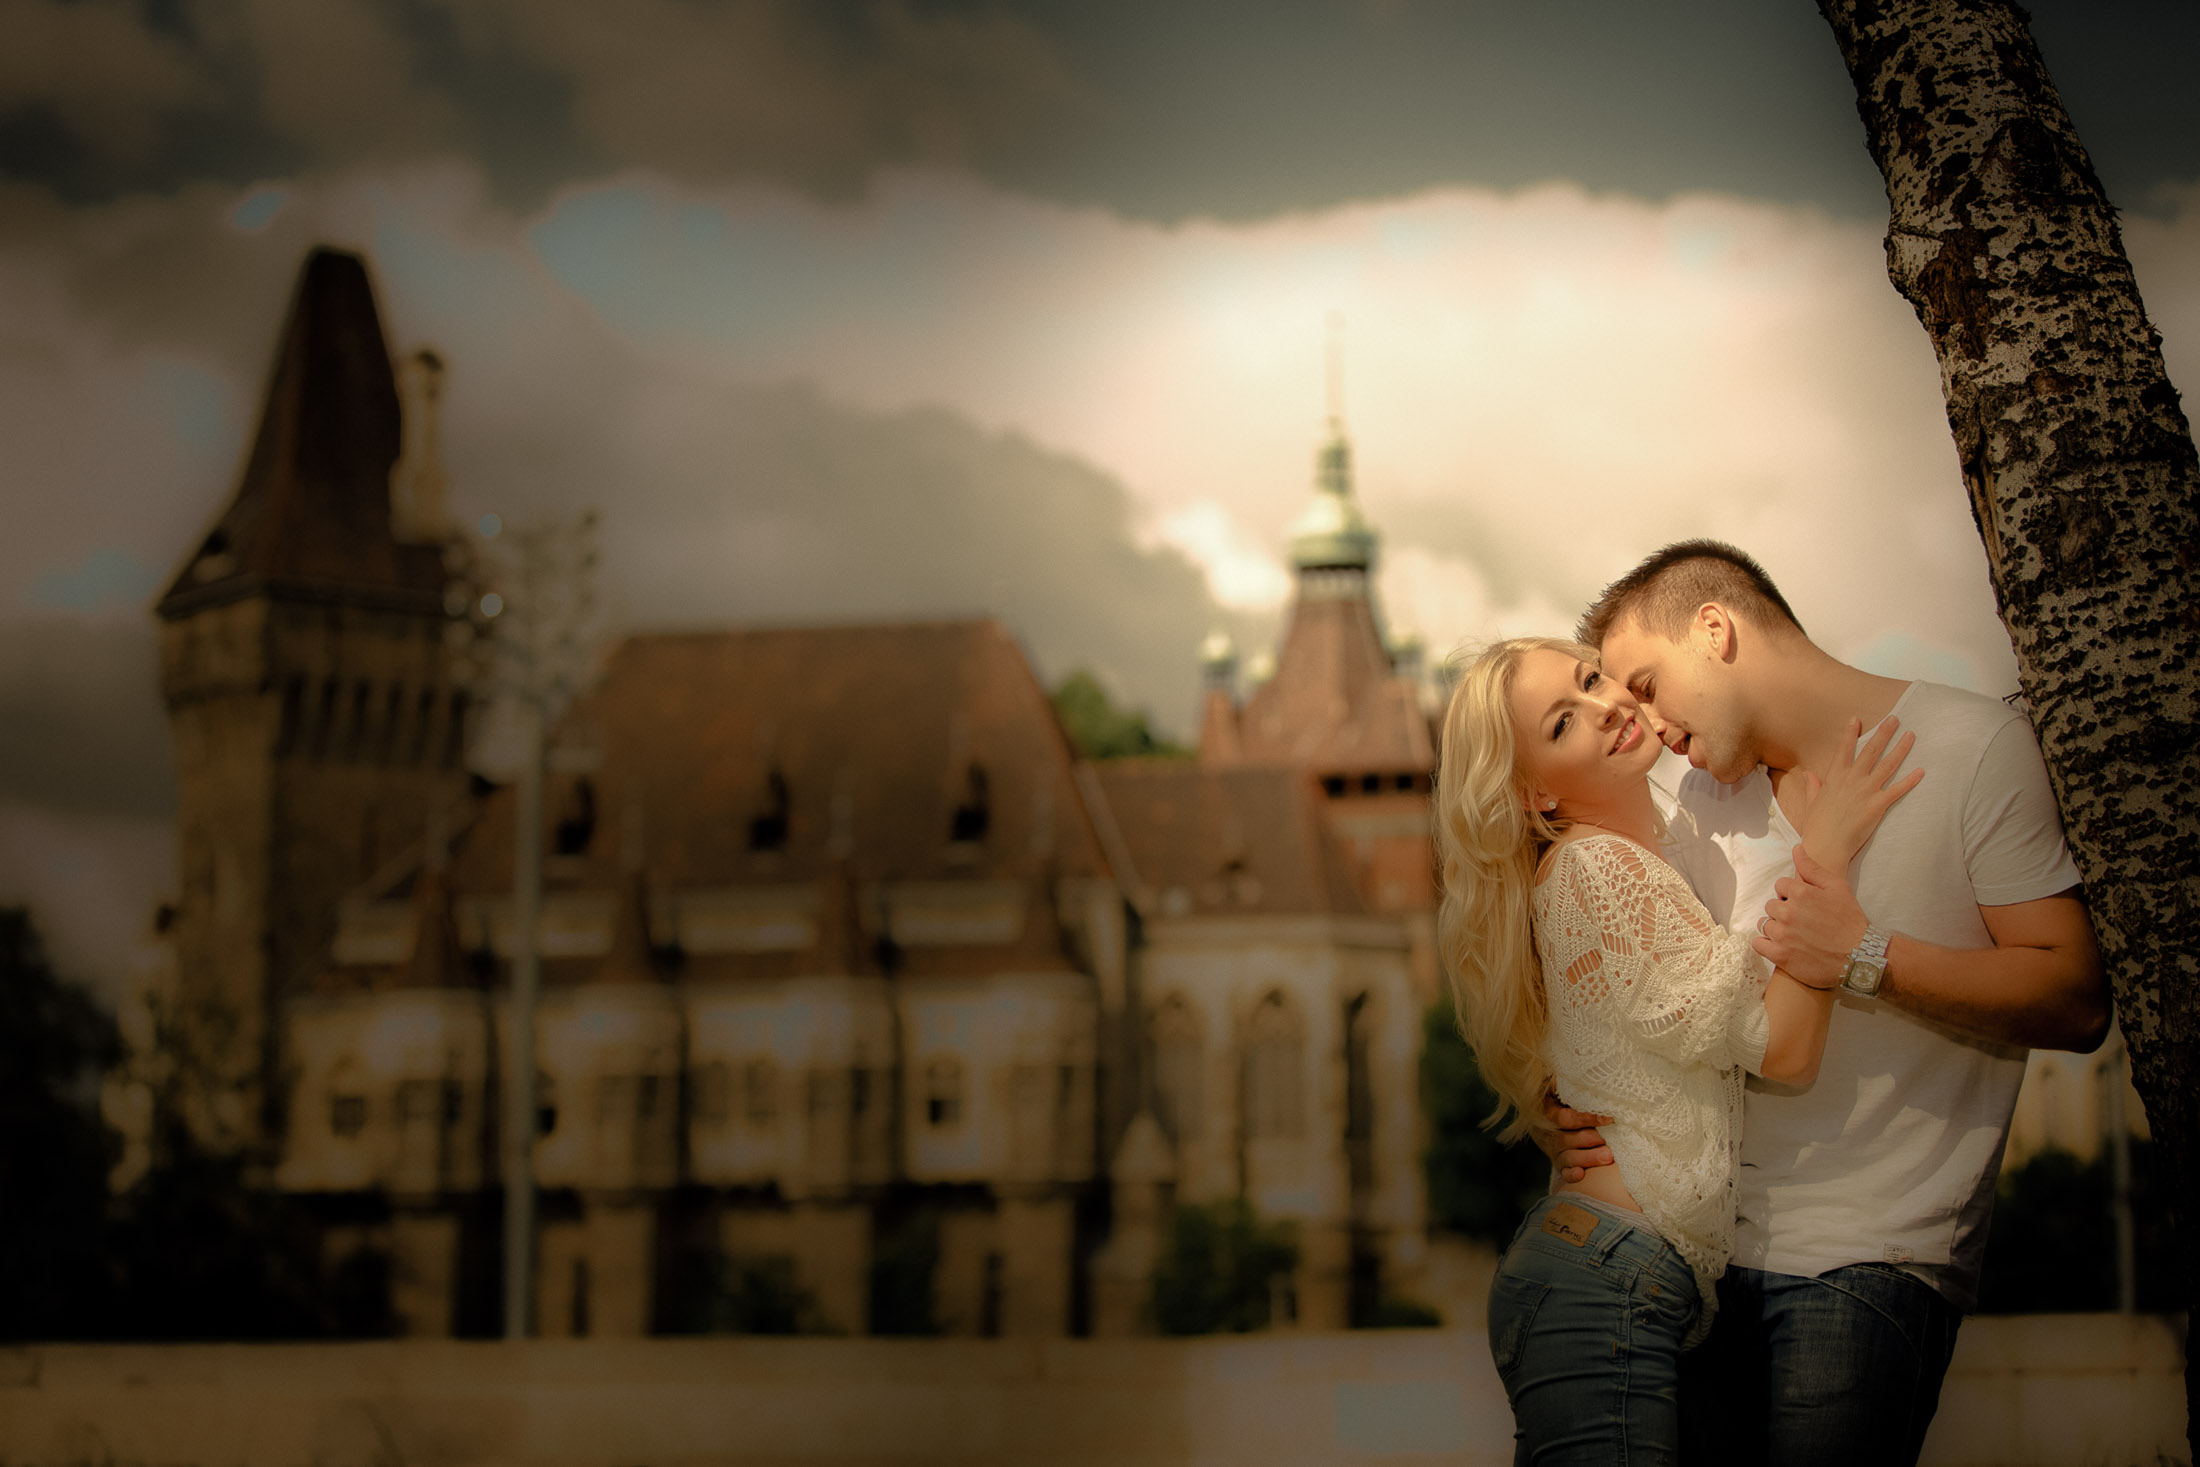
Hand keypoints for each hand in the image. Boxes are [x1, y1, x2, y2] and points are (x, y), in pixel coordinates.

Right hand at [1532, 1088, 1614, 1181]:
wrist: (1547, 1109)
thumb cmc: (1562, 1094)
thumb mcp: (1560, 1084)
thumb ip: (1571, 1083)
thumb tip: (1590, 1075)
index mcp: (1545, 1111)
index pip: (1565, 1118)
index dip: (1586, 1119)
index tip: (1609, 1119)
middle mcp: (1546, 1132)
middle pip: (1566, 1140)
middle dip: (1590, 1141)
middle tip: (1609, 1143)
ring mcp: (1552, 1148)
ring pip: (1567, 1157)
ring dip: (1588, 1158)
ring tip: (1608, 1157)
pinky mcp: (1558, 1161)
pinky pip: (1562, 1171)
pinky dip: (1571, 1174)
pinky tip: (1582, 1174)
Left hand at [1753, 846, 1871, 987]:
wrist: (1860, 956)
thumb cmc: (1850, 921)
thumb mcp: (1838, 888)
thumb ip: (1812, 868)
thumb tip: (1796, 849)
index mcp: (1801, 893)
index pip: (1780, 886)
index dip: (1792, 895)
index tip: (1804, 905)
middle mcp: (1788, 912)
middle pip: (1771, 905)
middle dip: (1783, 910)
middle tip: (1802, 921)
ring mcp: (1783, 935)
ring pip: (1764, 924)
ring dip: (1776, 928)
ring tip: (1795, 935)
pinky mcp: (1780, 956)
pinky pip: (1758, 944)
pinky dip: (1766, 944)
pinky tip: (1780, 945)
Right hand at [1795, 715, 1922, 868]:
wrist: (1825, 847)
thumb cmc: (1817, 827)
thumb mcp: (1812, 803)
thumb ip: (1813, 786)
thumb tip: (1809, 774)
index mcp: (1834, 778)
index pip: (1844, 750)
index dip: (1850, 734)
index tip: (1857, 719)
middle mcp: (1851, 780)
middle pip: (1870, 751)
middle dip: (1883, 733)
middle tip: (1894, 719)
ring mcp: (1865, 792)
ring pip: (1887, 765)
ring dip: (1900, 749)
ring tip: (1911, 735)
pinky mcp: (1877, 806)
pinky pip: (1897, 790)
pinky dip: (1910, 781)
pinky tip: (1921, 771)